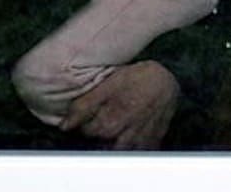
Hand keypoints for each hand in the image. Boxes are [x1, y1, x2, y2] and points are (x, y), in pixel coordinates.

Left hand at [60, 61, 179, 149]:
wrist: (166, 81)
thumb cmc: (136, 79)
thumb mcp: (107, 86)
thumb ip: (83, 106)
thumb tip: (64, 125)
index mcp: (108, 125)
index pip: (84, 133)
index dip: (84, 121)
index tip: (90, 111)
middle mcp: (122, 138)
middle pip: (99, 144)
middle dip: (97, 132)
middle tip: (104, 114)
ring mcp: (137, 143)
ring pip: (116, 151)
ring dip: (112, 140)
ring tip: (115, 123)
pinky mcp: (150, 142)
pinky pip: (136, 152)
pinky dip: (130, 145)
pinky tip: (129, 131)